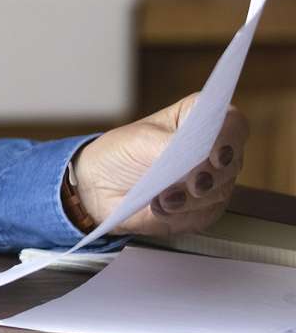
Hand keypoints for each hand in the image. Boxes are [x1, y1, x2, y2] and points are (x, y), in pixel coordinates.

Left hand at [72, 93, 247, 235]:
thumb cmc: (121, 153)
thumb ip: (168, 144)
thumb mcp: (139, 141)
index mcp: (198, 119)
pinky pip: (204, 214)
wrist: (100, 187)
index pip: (232, 123)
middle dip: (211, 174)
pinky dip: (181, 214)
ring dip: (191, 197)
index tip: (214, 153)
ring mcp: (212, 181)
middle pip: (232, 161)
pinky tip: (160, 208)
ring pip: (220, 191)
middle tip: (193, 183)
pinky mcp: (203, 209)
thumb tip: (193, 154)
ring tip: (164, 198)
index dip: (230, 136)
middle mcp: (212, 150)